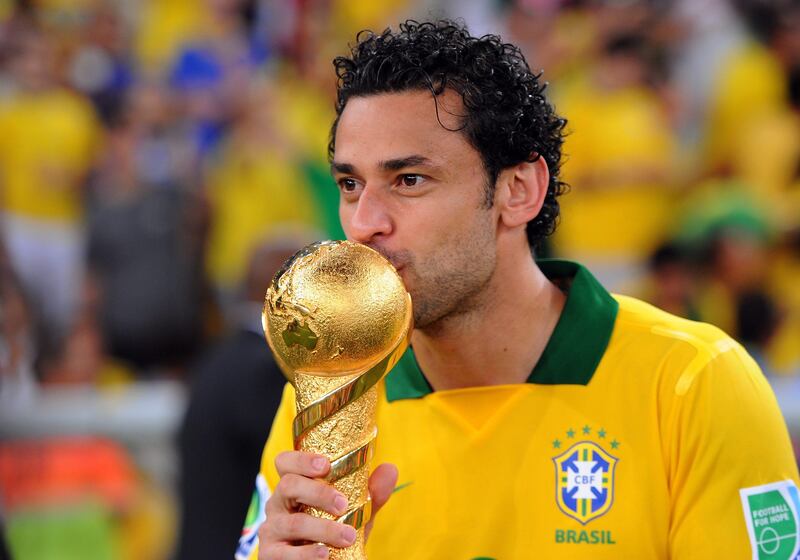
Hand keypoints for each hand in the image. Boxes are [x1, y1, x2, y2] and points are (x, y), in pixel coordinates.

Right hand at [258, 451, 397, 558]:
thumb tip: (390, 470)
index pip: (286, 462)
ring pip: (292, 523)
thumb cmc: (332, 533)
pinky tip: (325, 555)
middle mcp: (278, 504)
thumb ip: (370, 494)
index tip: (326, 465)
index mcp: (294, 487)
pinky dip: (306, 554)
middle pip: (288, 485)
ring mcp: (271, 530)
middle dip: (318, 492)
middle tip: (343, 504)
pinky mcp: (270, 555)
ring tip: (348, 536)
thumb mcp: (353, 512)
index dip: (301, 459)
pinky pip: (284, 554)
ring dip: (323, 529)